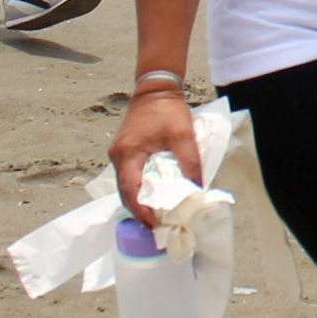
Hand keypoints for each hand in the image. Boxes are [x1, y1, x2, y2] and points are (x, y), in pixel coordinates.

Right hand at [108, 88, 202, 223]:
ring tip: (157, 216)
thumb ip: (190, 162)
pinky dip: (139, 189)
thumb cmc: (168, 111)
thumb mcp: (183, 135)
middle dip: (140, 211)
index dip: (141, 210)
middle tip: (157, 227)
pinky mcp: (125, 152)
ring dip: (139, 201)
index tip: (154, 224)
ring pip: (126, 186)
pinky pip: (129, 177)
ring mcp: (119, 154)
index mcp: (128, 153)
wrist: (156, 90)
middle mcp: (118, 156)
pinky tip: (153, 197)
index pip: (131, 189)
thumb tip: (197, 188)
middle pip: (125, 192)